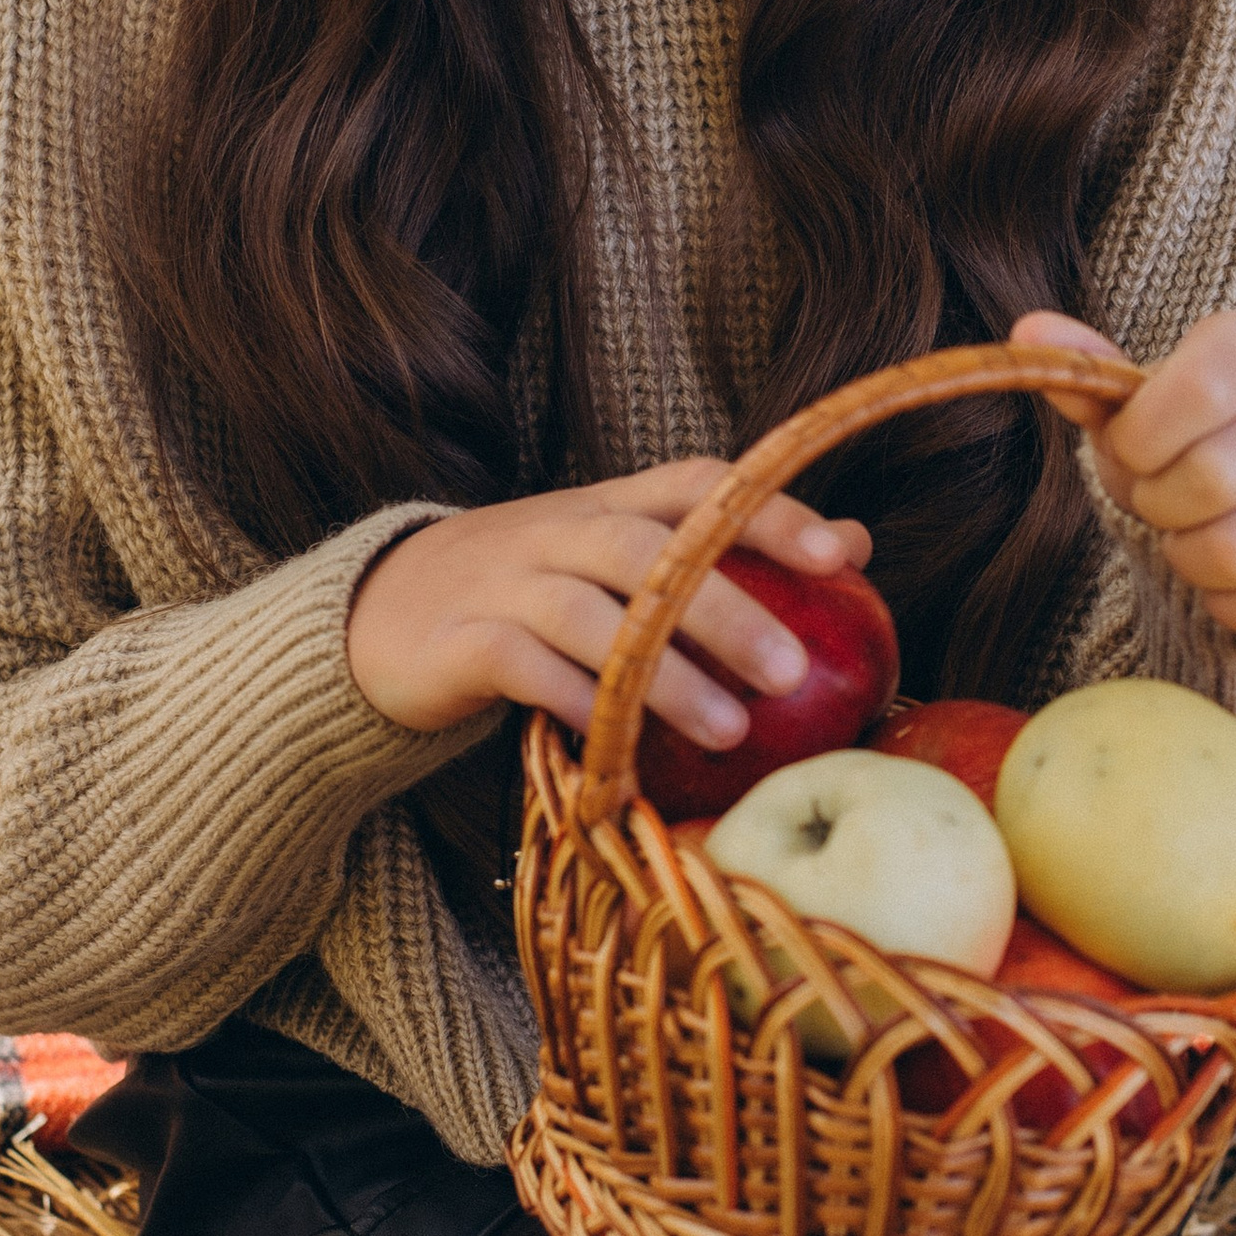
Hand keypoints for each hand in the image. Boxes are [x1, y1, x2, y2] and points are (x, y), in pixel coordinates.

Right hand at [345, 464, 872, 742]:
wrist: (380, 613)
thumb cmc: (535, 590)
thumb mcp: (626, 558)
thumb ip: (726, 549)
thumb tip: (855, 544)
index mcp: (609, 504)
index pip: (696, 484)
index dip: (766, 511)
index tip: (836, 556)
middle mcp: (558, 530)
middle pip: (647, 550)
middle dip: (724, 607)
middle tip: (792, 671)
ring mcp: (505, 583)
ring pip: (589, 616)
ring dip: (664, 675)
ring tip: (730, 731)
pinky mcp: (460, 642)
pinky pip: (522, 668)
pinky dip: (574, 706)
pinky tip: (620, 751)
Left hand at [1014, 308, 1235, 638]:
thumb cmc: (1192, 443)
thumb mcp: (1138, 410)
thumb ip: (1089, 377)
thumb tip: (1028, 333)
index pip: (1201, 390)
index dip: (1144, 440)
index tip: (1136, 452)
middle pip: (1214, 479)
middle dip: (1161, 508)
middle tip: (1165, 503)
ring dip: (1191, 562)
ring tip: (1198, 539)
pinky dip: (1230, 607)